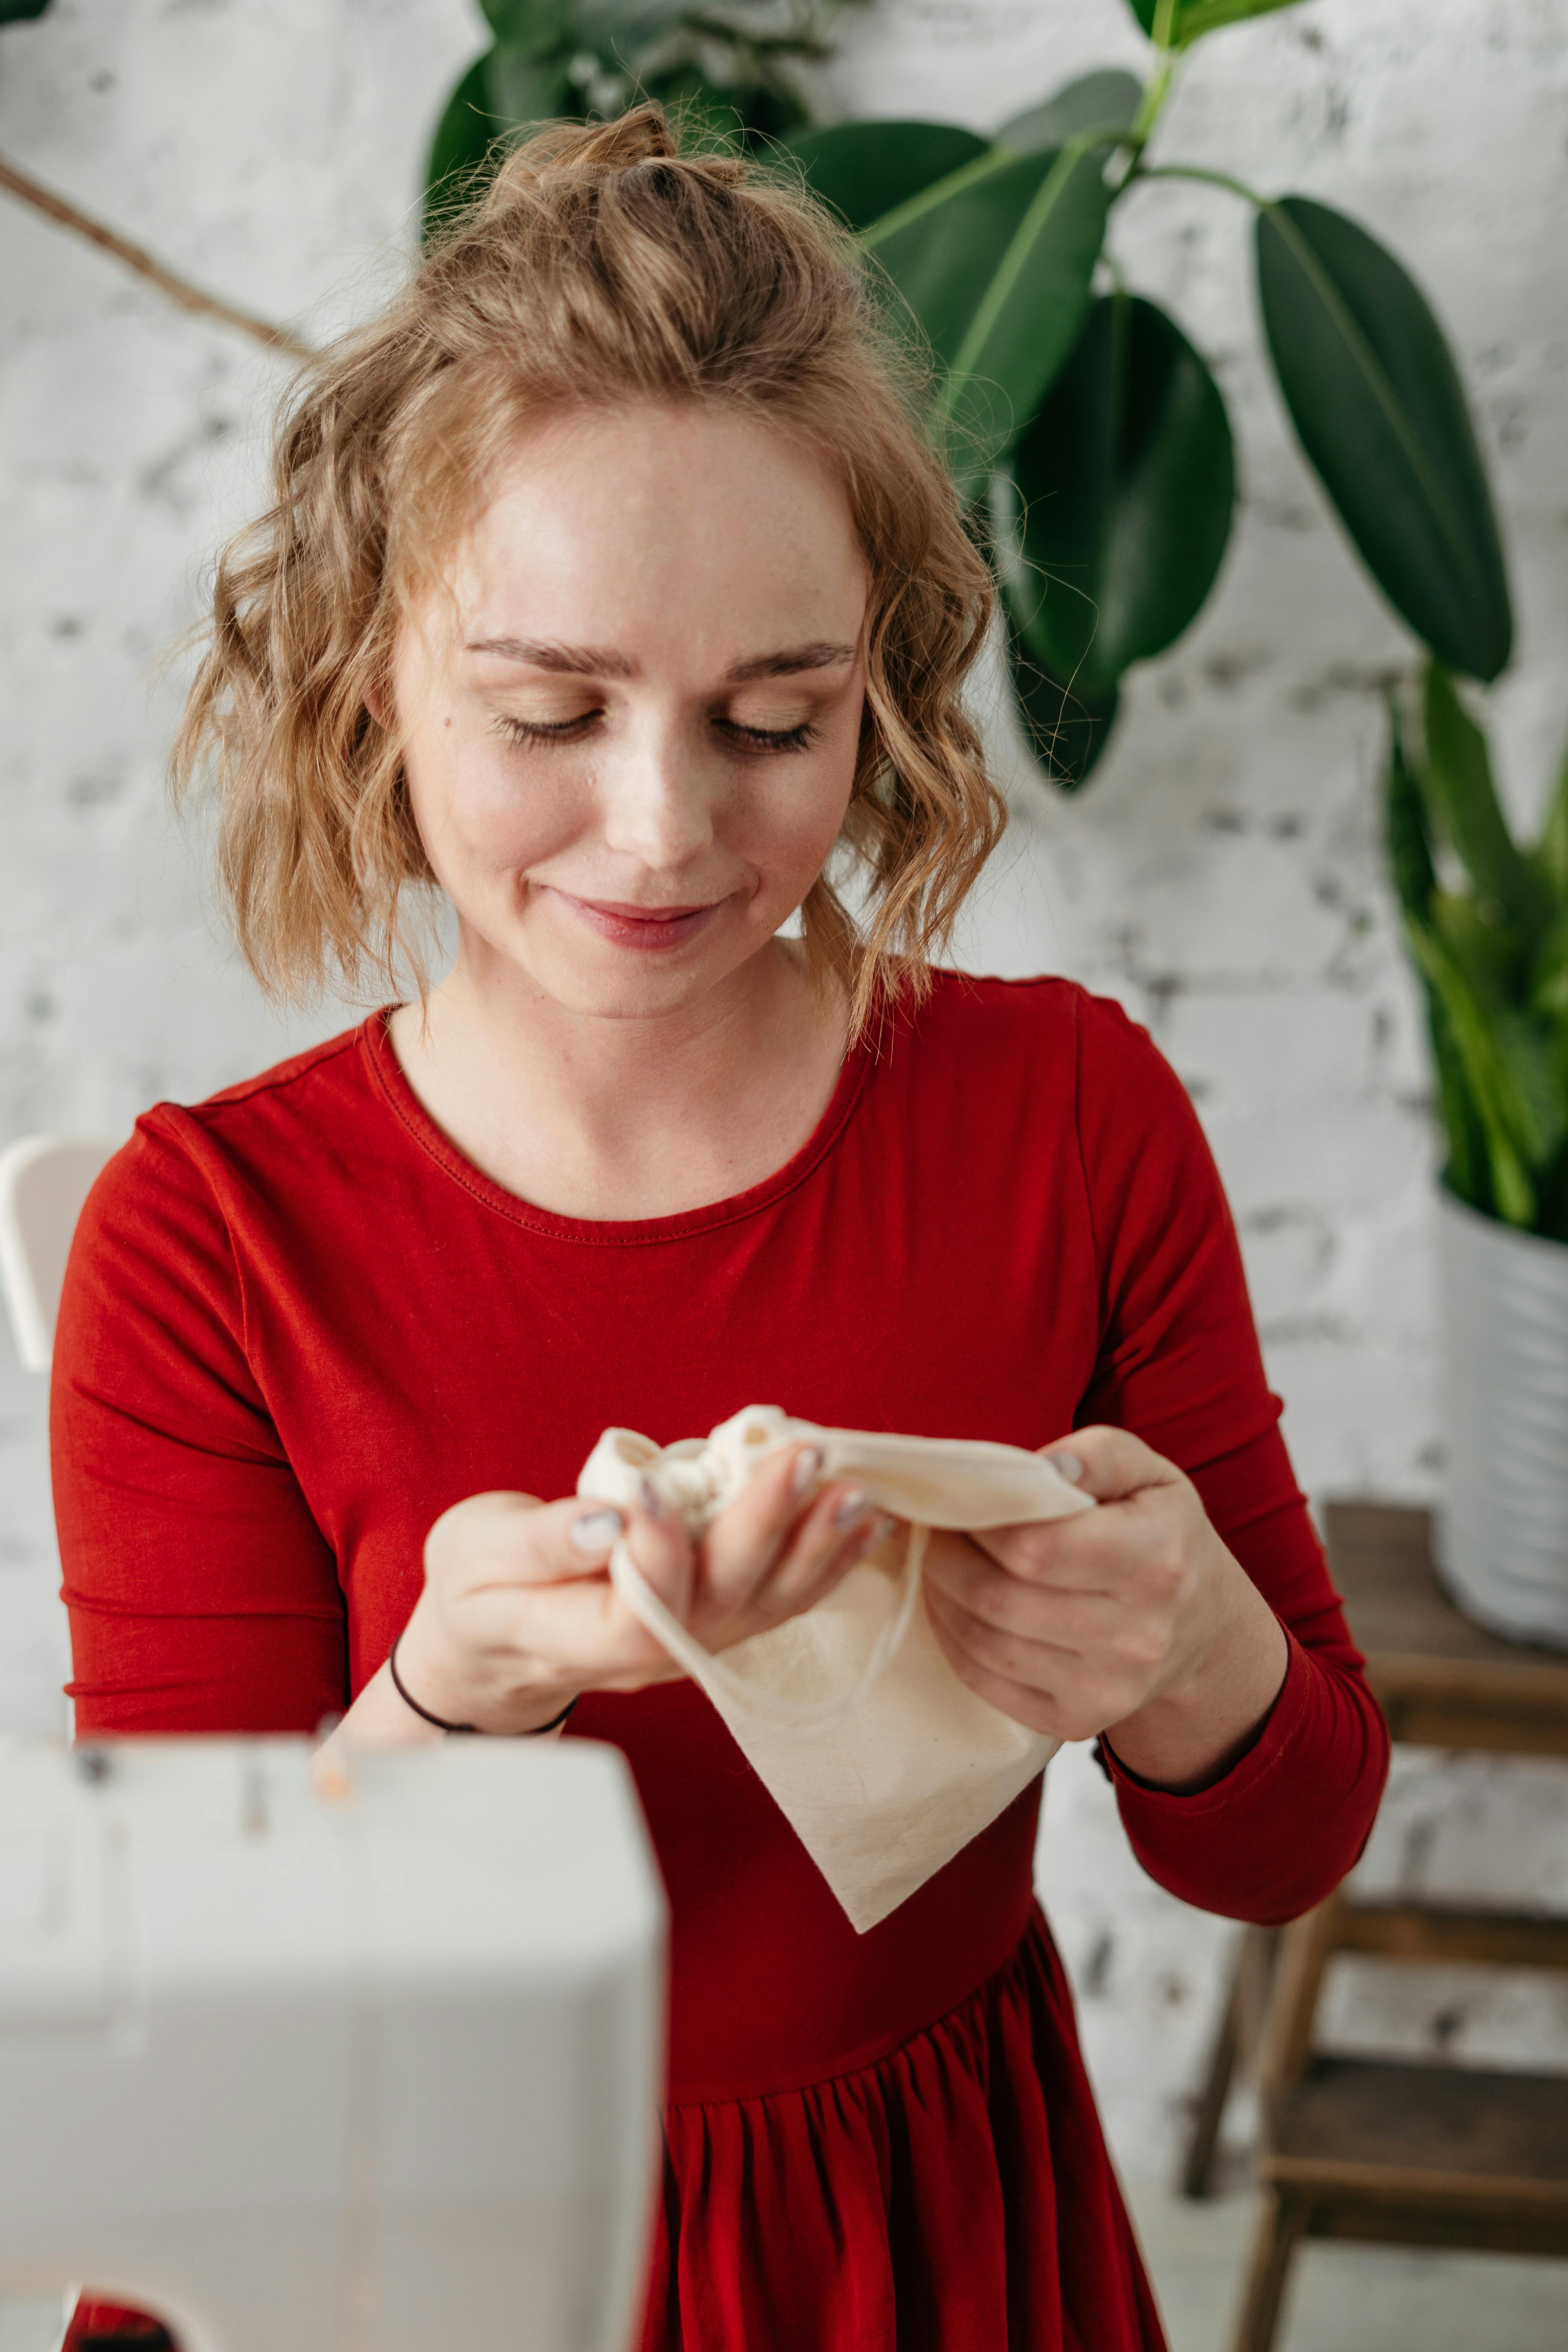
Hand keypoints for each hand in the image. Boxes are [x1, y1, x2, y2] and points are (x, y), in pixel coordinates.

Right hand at [391, 1443, 891, 1735]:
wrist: (495, 1645)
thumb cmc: (478, 1592)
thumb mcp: (476, 1556)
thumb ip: (540, 1542)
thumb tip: (609, 1521)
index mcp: (583, 1638)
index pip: (640, 1610)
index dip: (659, 1551)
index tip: (658, 1484)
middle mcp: (653, 1654)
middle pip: (723, 1599)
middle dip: (768, 1524)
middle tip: (804, 1457)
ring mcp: (693, 1643)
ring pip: (767, 1602)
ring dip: (817, 1545)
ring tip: (859, 1492)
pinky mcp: (715, 1621)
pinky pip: (780, 1596)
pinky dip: (825, 1558)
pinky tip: (865, 1520)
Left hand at [922, 1426, 1289, 1791]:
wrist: (1201, 1628)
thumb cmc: (1162, 1534)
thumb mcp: (1150, 1474)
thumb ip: (1098, 1457)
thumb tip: (1044, 1469)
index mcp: (1156, 1561)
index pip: (1034, 1547)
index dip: (978, 1520)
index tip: (958, 1497)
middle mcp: (1138, 1635)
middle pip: (1000, 1597)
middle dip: (946, 1557)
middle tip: (933, 1528)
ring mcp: (1108, 1689)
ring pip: (985, 1643)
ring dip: (941, 1596)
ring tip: (937, 1561)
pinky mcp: (1077, 1721)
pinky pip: (987, 1683)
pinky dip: (953, 1641)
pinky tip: (953, 1606)